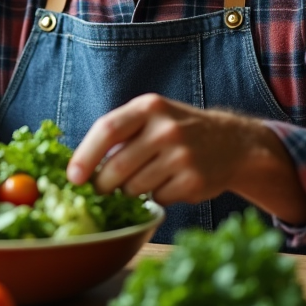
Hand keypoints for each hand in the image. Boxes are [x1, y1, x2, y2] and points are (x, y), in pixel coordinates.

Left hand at [67, 94, 251, 204]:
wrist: (232, 143)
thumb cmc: (178, 131)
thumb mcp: (151, 116)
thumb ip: (119, 132)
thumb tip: (78, 166)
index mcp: (149, 107)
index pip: (107, 130)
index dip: (85, 156)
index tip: (72, 178)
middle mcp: (166, 129)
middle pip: (117, 166)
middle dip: (103, 184)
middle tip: (102, 189)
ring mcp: (182, 155)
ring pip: (135, 188)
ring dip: (131, 191)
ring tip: (145, 178)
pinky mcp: (194, 181)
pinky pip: (158, 198)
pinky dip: (156, 197)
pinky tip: (169, 183)